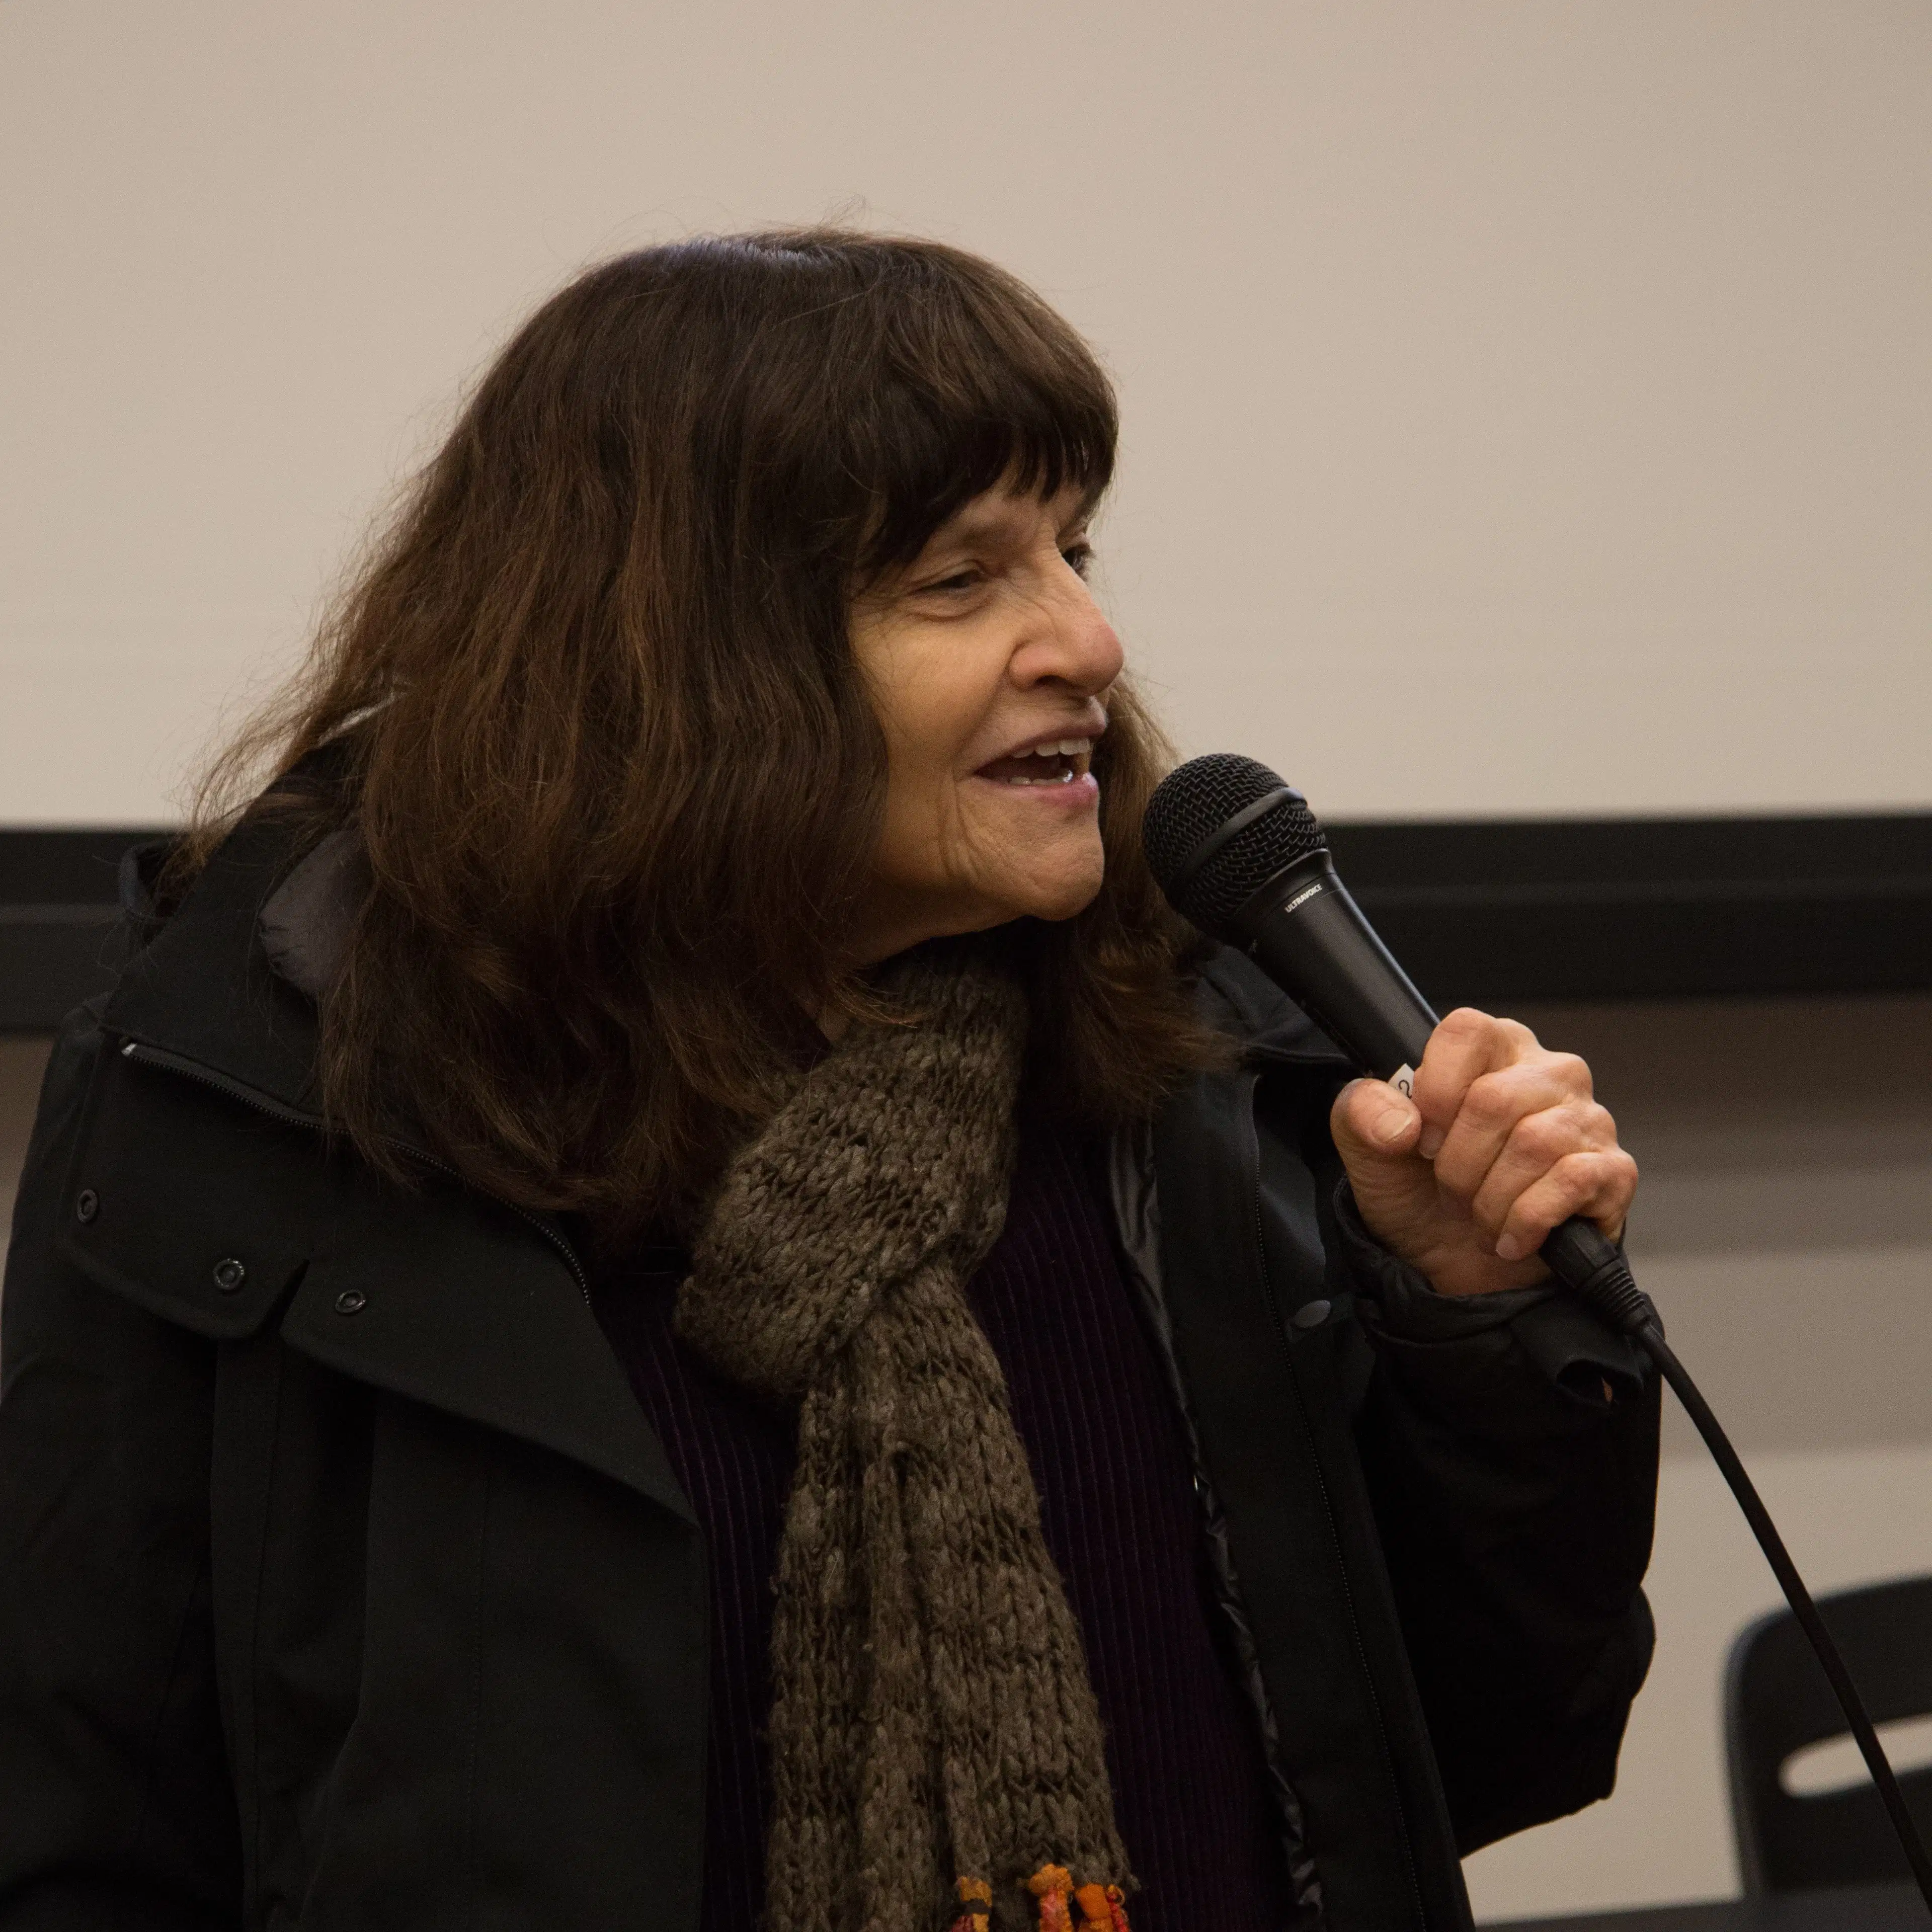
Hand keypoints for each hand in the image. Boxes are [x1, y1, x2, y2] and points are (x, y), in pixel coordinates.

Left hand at [1329, 1008, 1637, 1297]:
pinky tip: (1512, 1236)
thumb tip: (1401, 1122)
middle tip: (1449, 1192)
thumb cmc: (1420, 1194)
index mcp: (1492, 1049)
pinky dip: (1526, 1220)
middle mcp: (1548, 1072)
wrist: (1456, 1269)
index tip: (1421, 1139)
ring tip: (1480, 1215)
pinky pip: (1571, 1181)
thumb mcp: (1369, 1152)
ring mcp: (1588, 1119)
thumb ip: (1363, 1114)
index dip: (1435, 1091)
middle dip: (1457, 1164)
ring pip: (1534, 1144)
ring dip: (1489, 1199)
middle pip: (1494, 1099)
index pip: (1466, 1031)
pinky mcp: (1613, 1171)